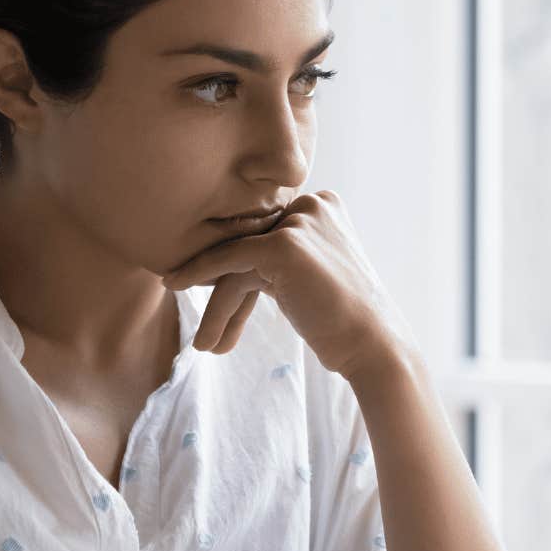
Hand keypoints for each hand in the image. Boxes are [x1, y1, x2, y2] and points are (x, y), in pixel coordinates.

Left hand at [161, 190, 414, 379]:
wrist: (374, 346)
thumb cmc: (344, 322)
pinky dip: (198, 276)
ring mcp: (298, 222)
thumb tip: (224, 267)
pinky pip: (228, 260)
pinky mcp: (283, 245)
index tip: (219, 306)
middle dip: (224, 290)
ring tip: (205, 346)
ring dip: (217, 306)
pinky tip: (177, 291)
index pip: (265, 234)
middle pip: (248, 245)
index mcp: (323, 205)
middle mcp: (312, 204)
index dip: (239, 273)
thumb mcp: (309, 277)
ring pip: (236, 259)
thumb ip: (276, 260)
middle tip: (208, 330)